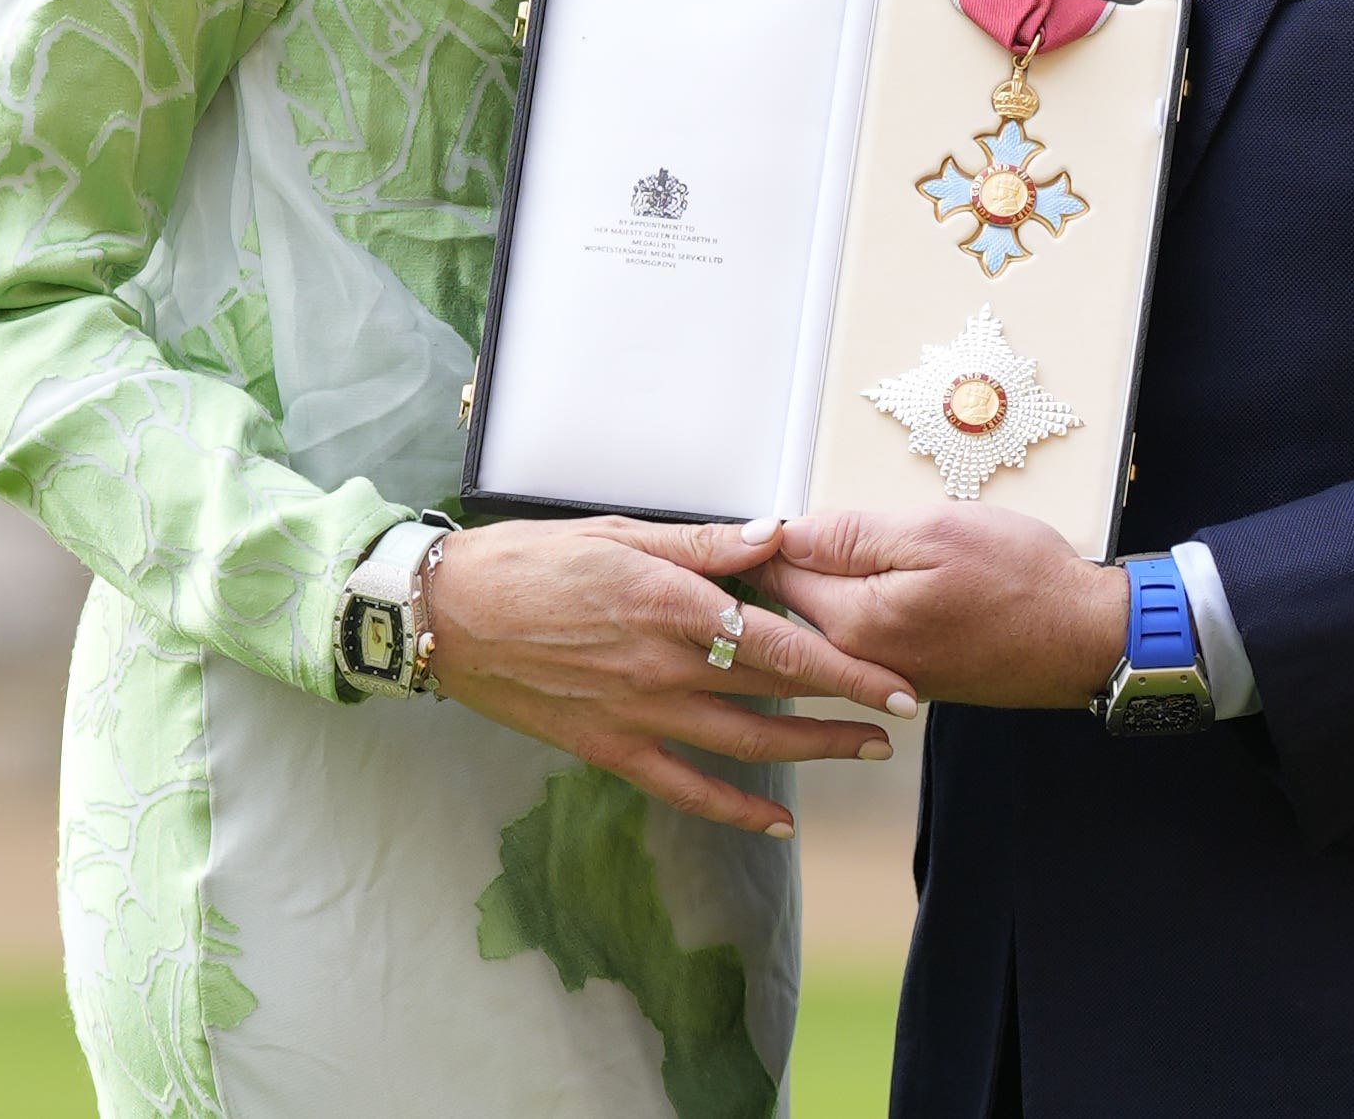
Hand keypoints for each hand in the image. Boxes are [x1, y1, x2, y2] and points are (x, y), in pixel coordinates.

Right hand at [423, 515, 918, 836]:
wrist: (450, 615)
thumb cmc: (534, 559)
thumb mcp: (622, 533)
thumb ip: (704, 544)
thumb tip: (777, 534)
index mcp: (671, 602)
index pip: (782, 640)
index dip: (847, 664)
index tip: (896, 679)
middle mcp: (662, 664)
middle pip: (776, 694)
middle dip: (847, 709)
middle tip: (903, 713)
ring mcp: (637, 712)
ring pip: (743, 744)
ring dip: (810, 752)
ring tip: (861, 752)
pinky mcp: (609, 747)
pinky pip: (684, 786)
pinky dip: (734, 808)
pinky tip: (778, 820)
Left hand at [758, 506, 1127, 710]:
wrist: (1083, 639)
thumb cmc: (1023, 582)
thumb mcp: (935, 532)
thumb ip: (851, 534)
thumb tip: (785, 532)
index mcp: (854, 621)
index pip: (773, 573)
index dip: (761, 535)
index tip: (757, 512)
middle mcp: (857, 658)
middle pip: (790, 600)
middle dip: (781, 559)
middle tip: (794, 521)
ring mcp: (881, 671)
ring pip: (823, 616)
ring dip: (816, 581)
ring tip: (830, 542)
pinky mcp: (905, 673)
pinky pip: (855, 632)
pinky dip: (850, 602)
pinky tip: (869, 575)